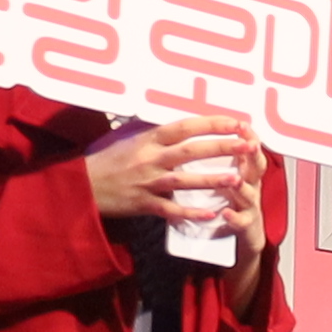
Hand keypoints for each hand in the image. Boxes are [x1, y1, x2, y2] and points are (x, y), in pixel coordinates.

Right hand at [84, 116, 246, 221]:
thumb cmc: (106, 159)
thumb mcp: (127, 137)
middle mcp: (151, 158)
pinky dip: (191, 212)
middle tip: (248, 145)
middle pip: (192, 150)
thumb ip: (151, 129)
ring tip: (238, 179)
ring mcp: (148, 182)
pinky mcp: (145, 204)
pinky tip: (212, 214)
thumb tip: (173, 117)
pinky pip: (172, 209)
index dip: (211, 123)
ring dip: (213, 180)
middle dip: (222, 147)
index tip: (235, 122)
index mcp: (148, 139)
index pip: (185, 127)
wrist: (83, 186)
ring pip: (186, 180)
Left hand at [218, 139, 275, 311]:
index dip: (247, 136)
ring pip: (248, 193)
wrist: (247, 234)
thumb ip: (220, 157)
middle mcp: (252, 186)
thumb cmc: (233, 201)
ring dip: (241, 186)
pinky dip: (234, 218)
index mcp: (245, 171)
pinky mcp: (246, 226)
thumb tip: (202, 132)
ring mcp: (250, 206)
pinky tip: (225, 213)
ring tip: (233, 179)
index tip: (240, 122)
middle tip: (247, 143)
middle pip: (255, 167)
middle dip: (252, 155)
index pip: (249, 148)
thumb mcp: (229, 175)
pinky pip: (241, 222)